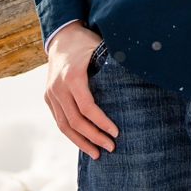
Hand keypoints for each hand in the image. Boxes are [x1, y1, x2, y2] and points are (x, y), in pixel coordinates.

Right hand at [44, 22, 117, 158]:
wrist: (61, 36)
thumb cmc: (86, 43)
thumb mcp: (100, 49)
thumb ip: (114, 65)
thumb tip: (142, 78)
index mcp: (72, 76)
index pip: (86, 107)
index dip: (101, 123)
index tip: (116, 132)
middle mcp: (57, 87)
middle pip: (74, 121)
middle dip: (93, 137)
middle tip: (111, 147)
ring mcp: (51, 93)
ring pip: (63, 125)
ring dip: (81, 142)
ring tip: (97, 154)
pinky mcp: (48, 97)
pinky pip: (59, 120)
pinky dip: (71, 134)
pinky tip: (84, 143)